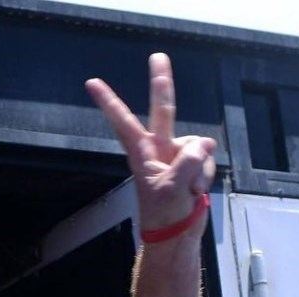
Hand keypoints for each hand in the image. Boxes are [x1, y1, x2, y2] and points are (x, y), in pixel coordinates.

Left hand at [87, 53, 215, 237]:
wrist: (176, 238)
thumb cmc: (165, 216)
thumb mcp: (173, 188)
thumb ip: (189, 160)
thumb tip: (206, 143)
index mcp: (143, 154)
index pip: (123, 122)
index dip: (109, 102)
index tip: (92, 83)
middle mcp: (159, 150)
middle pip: (162, 110)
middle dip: (161, 84)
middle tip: (157, 57)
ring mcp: (176, 157)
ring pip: (197, 146)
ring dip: (199, 170)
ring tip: (188, 192)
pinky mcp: (192, 167)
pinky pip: (206, 161)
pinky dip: (205, 177)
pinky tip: (196, 192)